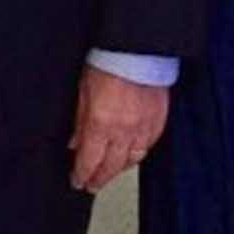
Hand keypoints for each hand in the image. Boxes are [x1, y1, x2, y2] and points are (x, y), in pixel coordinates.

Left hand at [71, 67, 168, 192]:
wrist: (137, 48)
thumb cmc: (108, 63)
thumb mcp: (83, 92)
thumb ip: (80, 122)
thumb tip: (75, 143)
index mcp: (101, 124)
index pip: (89, 161)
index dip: (82, 175)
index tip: (77, 181)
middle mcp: (124, 130)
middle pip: (111, 166)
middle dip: (99, 178)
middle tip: (92, 184)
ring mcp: (143, 127)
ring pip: (132, 159)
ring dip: (119, 168)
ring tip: (111, 171)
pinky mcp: (158, 120)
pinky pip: (149, 145)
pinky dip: (139, 152)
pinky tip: (132, 153)